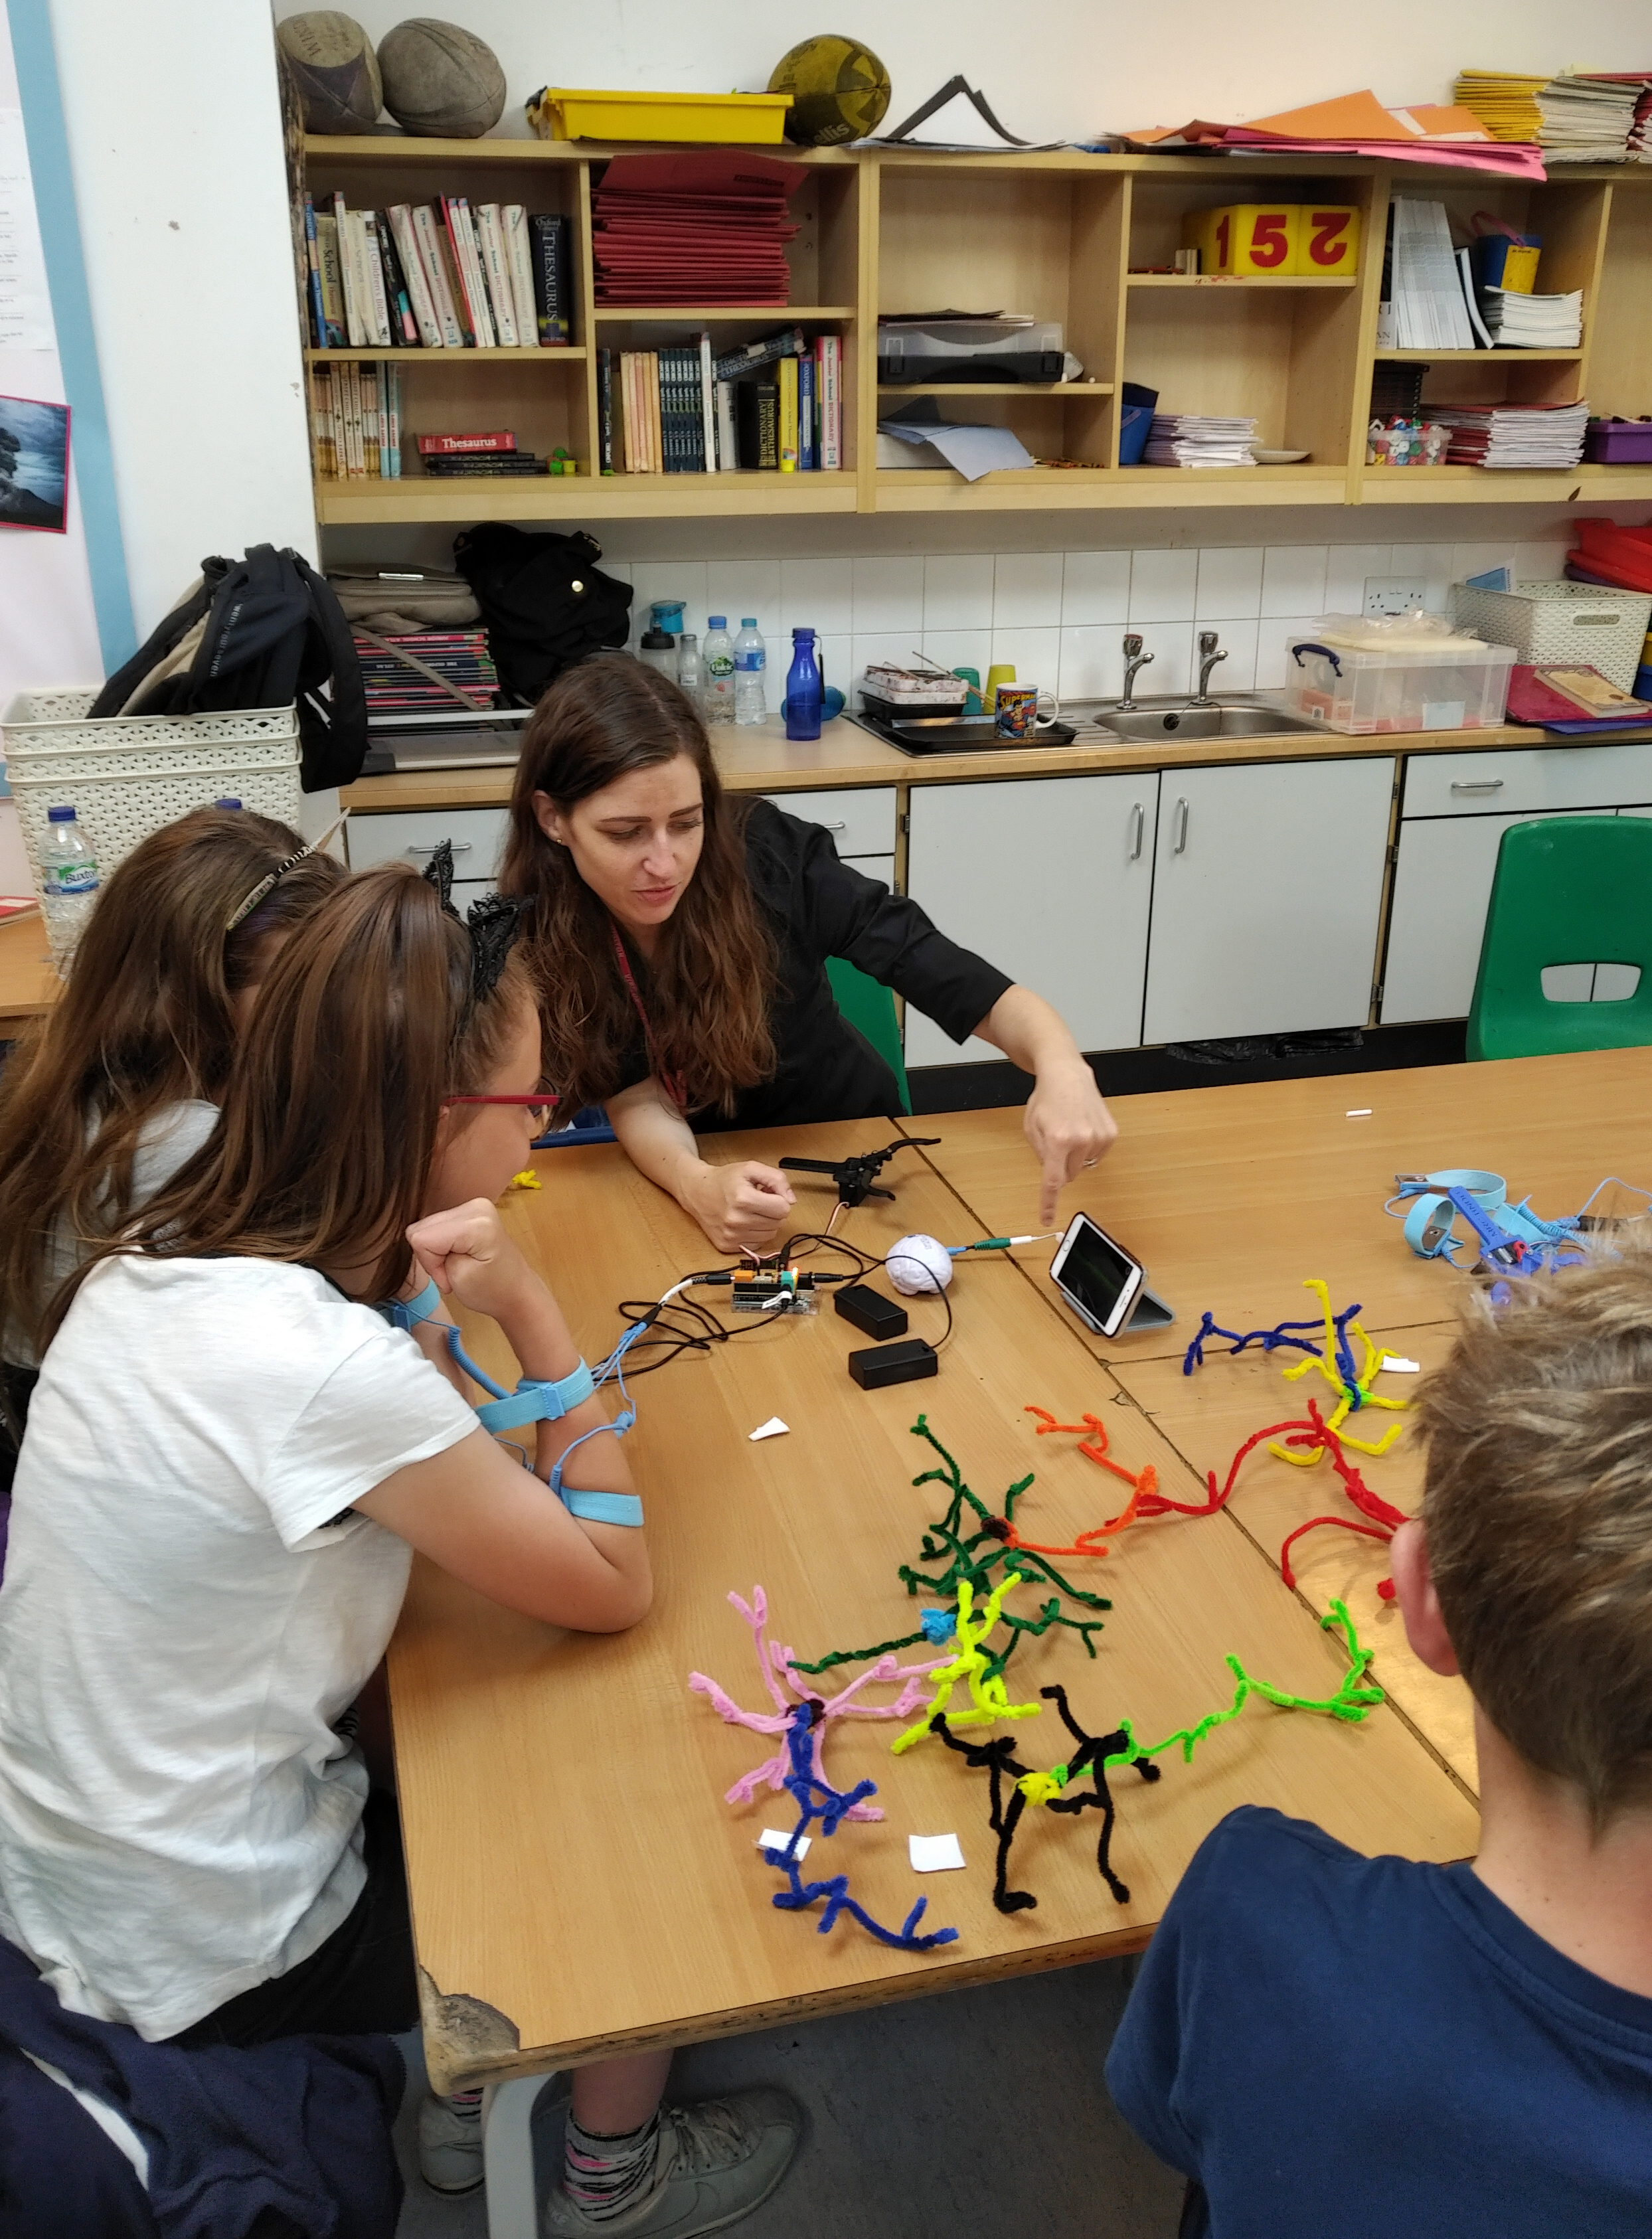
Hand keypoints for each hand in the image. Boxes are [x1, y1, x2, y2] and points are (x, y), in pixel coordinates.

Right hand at [406, 1198, 536, 1321]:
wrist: (517, 1291)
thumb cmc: (491, 1291)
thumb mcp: (457, 1277)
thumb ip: (432, 1252)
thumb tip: (419, 1235)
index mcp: (476, 1223)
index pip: (422, 1236)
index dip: (429, 1262)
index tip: (448, 1278)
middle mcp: (475, 1206)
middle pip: (423, 1227)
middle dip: (432, 1254)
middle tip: (453, 1272)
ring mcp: (474, 1205)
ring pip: (427, 1225)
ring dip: (437, 1249)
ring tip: (458, 1264)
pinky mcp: (472, 1210)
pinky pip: (438, 1224)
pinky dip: (443, 1243)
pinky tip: (460, 1254)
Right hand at [682, 1160, 794, 1253]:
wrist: (697, 1192)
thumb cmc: (724, 1180)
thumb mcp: (751, 1168)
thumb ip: (777, 1179)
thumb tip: (791, 1200)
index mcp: (743, 1199)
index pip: (783, 1208)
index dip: (779, 1198)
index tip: (767, 1193)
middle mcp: (737, 1220)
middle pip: (778, 1222)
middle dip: (772, 1210)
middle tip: (758, 1200)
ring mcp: (731, 1236)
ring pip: (770, 1234)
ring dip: (765, 1222)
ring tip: (751, 1210)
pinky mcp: (728, 1246)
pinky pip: (757, 1244)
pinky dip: (756, 1233)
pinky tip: (745, 1221)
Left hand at [1023, 1059, 1117, 1225]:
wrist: (1067, 1075)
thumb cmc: (1047, 1099)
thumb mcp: (1031, 1128)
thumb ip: (1040, 1155)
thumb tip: (1053, 1176)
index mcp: (1057, 1140)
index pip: (1053, 1181)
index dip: (1049, 1203)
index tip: (1047, 1218)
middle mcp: (1081, 1140)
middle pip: (1069, 1175)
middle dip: (1060, 1166)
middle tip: (1056, 1143)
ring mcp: (1099, 1137)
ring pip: (1083, 1166)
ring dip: (1075, 1156)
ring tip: (1070, 1130)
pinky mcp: (1110, 1134)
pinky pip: (1096, 1156)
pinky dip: (1088, 1149)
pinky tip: (1083, 1129)